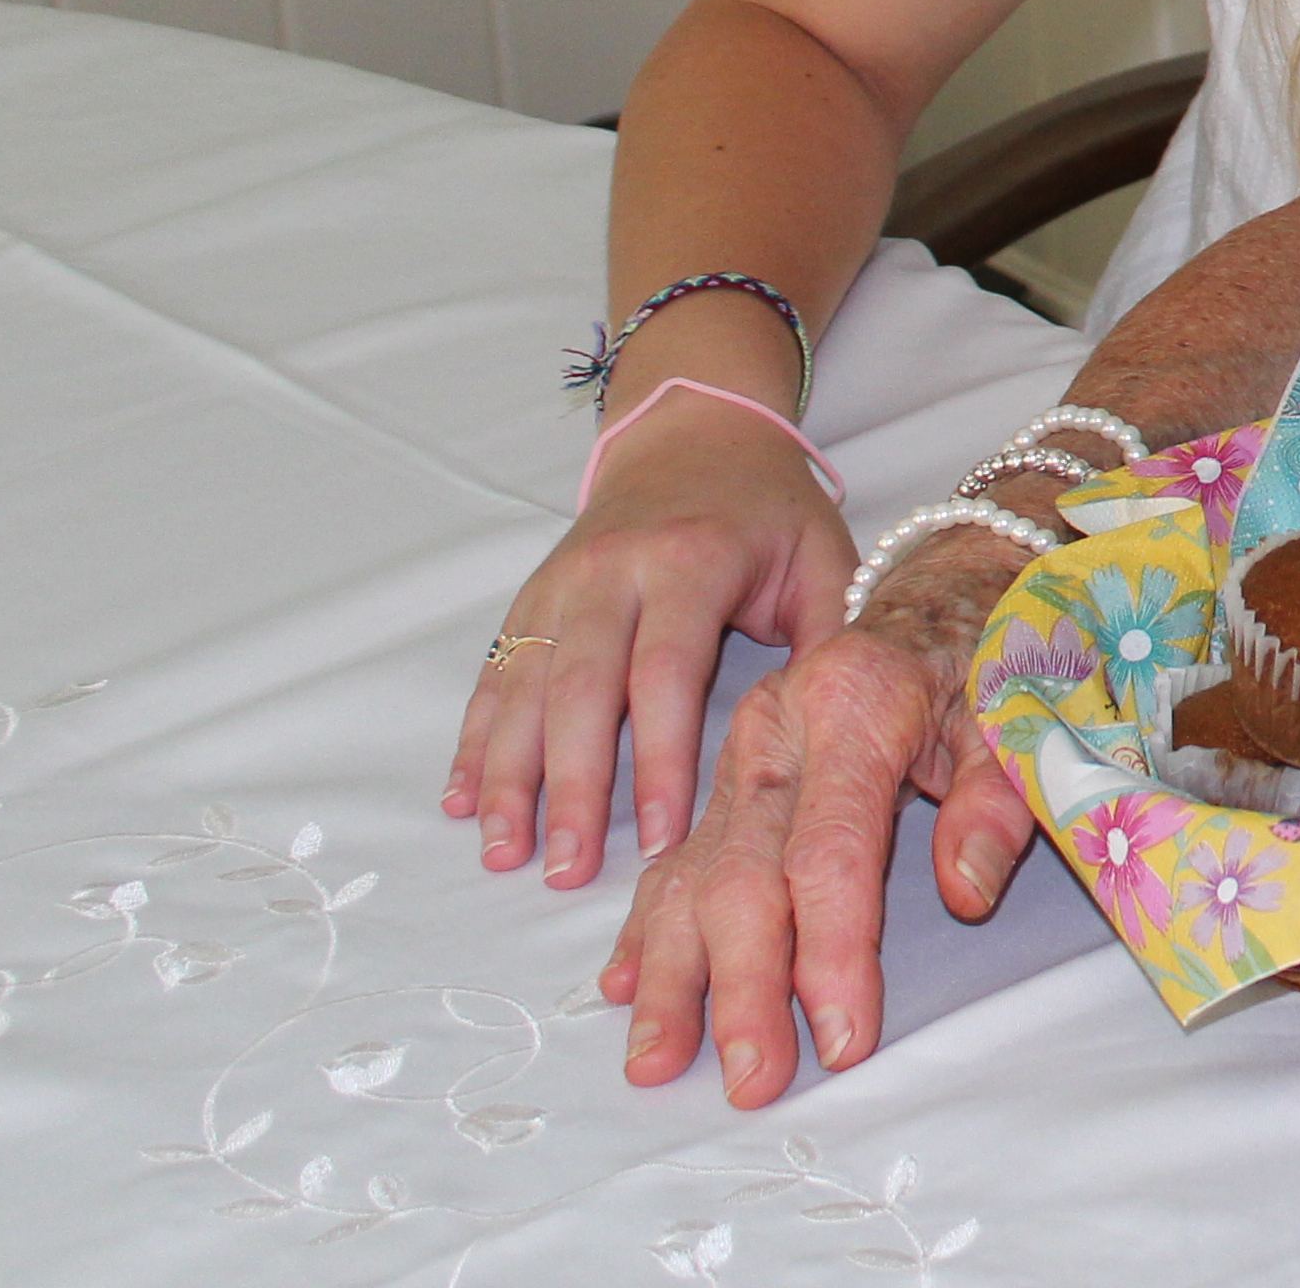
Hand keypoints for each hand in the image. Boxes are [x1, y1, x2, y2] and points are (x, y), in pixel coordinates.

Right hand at [448, 392, 853, 885]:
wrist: (694, 431)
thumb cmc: (769, 508)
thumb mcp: (823, 555)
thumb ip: (829, 636)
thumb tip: (836, 730)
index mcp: (689, 560)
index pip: (666, 672)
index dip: (661, 759)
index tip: (663, 836)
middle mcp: (612, 572)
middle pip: (581, 690)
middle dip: (572, 786)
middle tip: (567, 870)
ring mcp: (561, 584)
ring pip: (524, 688)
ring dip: (508, 776)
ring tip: (505, 853)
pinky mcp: (530, 598)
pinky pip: (495, 674)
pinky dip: (475, 739)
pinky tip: (463, 799)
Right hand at [599, 586, 1034, 1103]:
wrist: (940, 586)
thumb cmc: (987, 657)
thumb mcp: (1016, 711)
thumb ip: (999, 798)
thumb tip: (967, 893)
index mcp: (852, 703)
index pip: (831, 850)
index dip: (834, 951)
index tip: (844, 1038)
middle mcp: (776, 732)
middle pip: (744, 873)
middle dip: (744, 986)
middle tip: (753, 1079)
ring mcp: (738, 757)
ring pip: (688, 873)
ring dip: (673, 974)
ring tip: (658, 1060)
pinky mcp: (723, 780)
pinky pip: (672, 860)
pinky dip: (646, 928)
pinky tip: (626, 987)